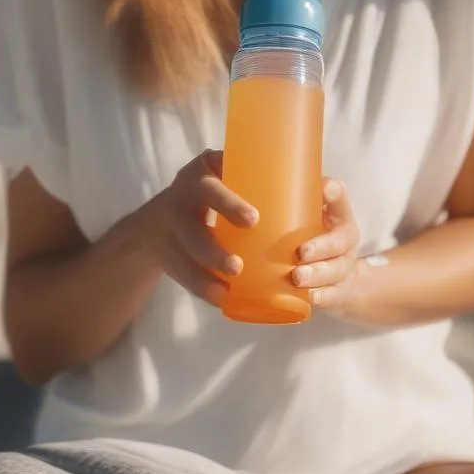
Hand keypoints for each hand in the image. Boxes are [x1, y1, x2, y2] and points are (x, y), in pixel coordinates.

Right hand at [134, 149, 257, 306]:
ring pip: (185, 255)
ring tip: (230, 287)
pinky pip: (182, 274)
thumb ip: (254, 177)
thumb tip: (314, 184)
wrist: (160, 216)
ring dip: (207, 274)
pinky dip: (201, 288)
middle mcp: (177, 200)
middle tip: (239, 267)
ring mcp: (166, 230)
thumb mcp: (223, 174)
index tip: (255, 220)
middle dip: (214, 250)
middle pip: (191, 228)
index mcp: (198, 175)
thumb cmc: (212, 190)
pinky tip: (221, 299)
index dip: (230, 204)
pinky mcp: (165, 254)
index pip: (211, 188)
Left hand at [291, 178, 360, 313]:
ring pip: (335, 271)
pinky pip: (334, 296)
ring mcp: (344, 268)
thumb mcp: (308, 217)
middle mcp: (346, 241)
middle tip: (300, 253)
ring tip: (297, 277)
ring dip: (317, 274)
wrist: (342, 278)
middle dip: (320, 247)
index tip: (323, 190)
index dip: (333, 193)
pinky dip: (322, 297)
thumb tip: (263, 187)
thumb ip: (292, 202)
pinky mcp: (340, 293)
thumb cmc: (315, 238)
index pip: (339, 199)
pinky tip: (310, 298)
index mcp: (339, 216)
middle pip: (338, 243)